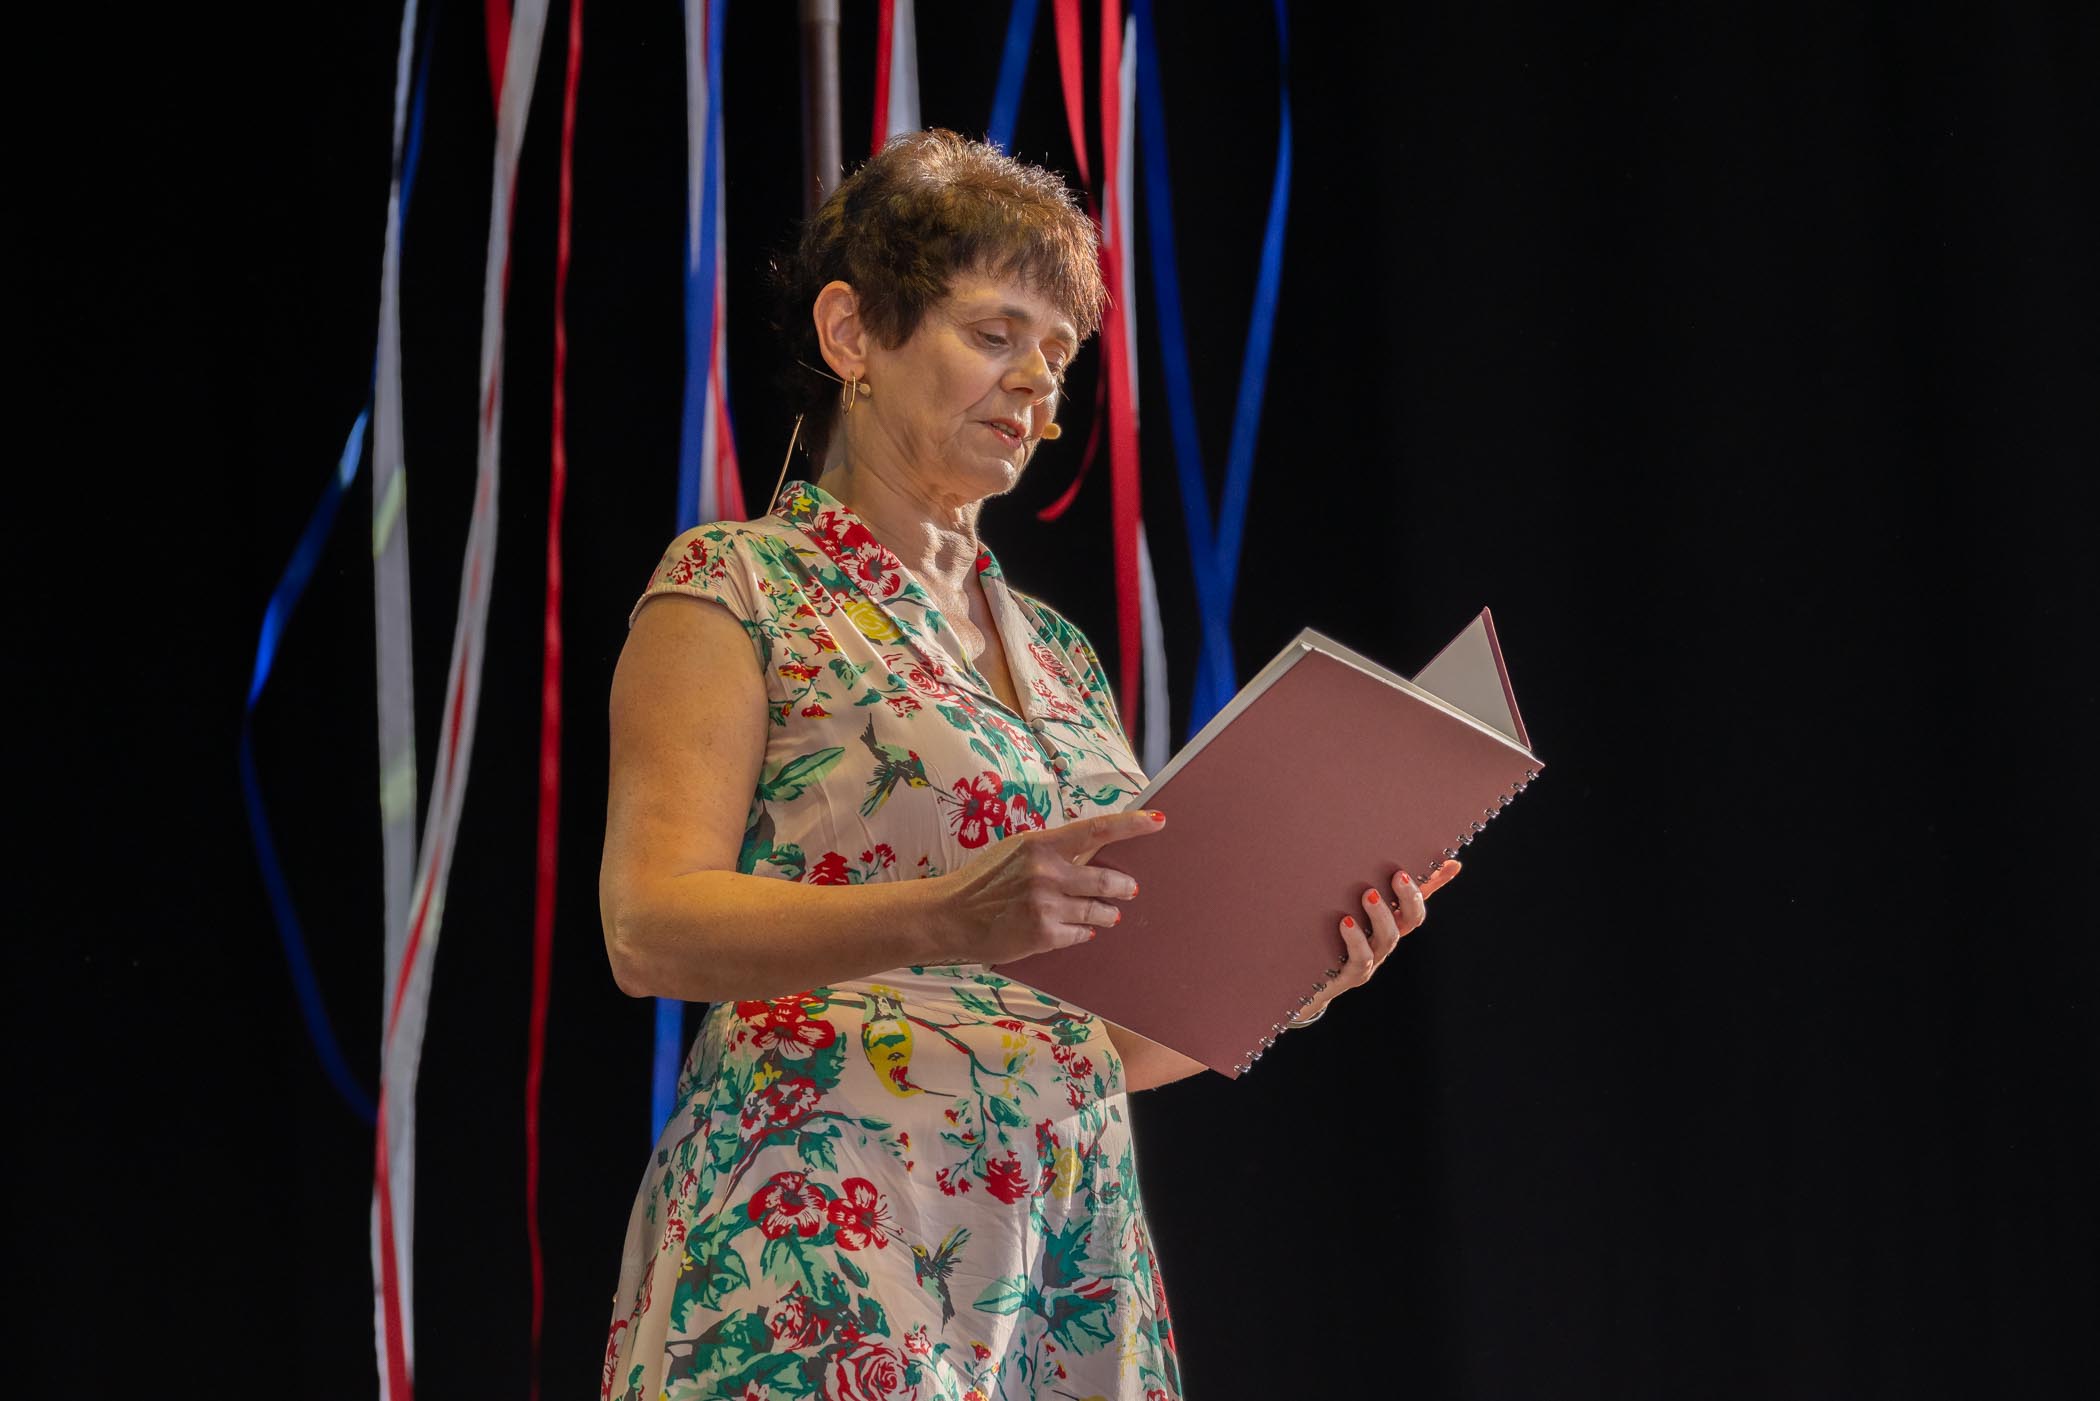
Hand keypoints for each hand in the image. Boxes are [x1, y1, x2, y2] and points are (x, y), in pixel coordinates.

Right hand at [935, 809, 1163, 965]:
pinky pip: (1080, 933)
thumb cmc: (984, 881)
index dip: (1132, 824)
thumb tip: (1094, 853)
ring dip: (1107, 913)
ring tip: (1109, 914)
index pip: (1097, 829)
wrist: (950, 916)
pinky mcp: (1043, 934)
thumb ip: (1053, 851)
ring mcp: (1046, 905)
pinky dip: (1083, 931)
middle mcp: (1046, 872)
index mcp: (1041, 844)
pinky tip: (1077, 928)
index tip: (1159, 820)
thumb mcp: (1017, 852)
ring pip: (1098, 911)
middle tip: (1130, 889)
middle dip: (1124, 887)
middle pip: (1106, 880)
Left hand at [1289, 860, 1461, 1026]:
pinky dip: (1356, 941)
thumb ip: (1369, 886)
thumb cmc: (1325, 938)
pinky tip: (1346, 922)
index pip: (1417, 899)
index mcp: (1387, 922)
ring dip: (1382, 915)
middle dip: (1409, 898)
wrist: (1300, 982)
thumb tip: (1400, 862)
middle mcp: (1382, 941)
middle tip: (1398, 875)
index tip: (1447, 862)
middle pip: (1410, 921)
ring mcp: (1369, 960)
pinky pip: (1360, 960)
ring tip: (1368, 894)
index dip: (1434, 884)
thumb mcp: (1343, 909)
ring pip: (1388, 939)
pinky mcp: (1348, 975)